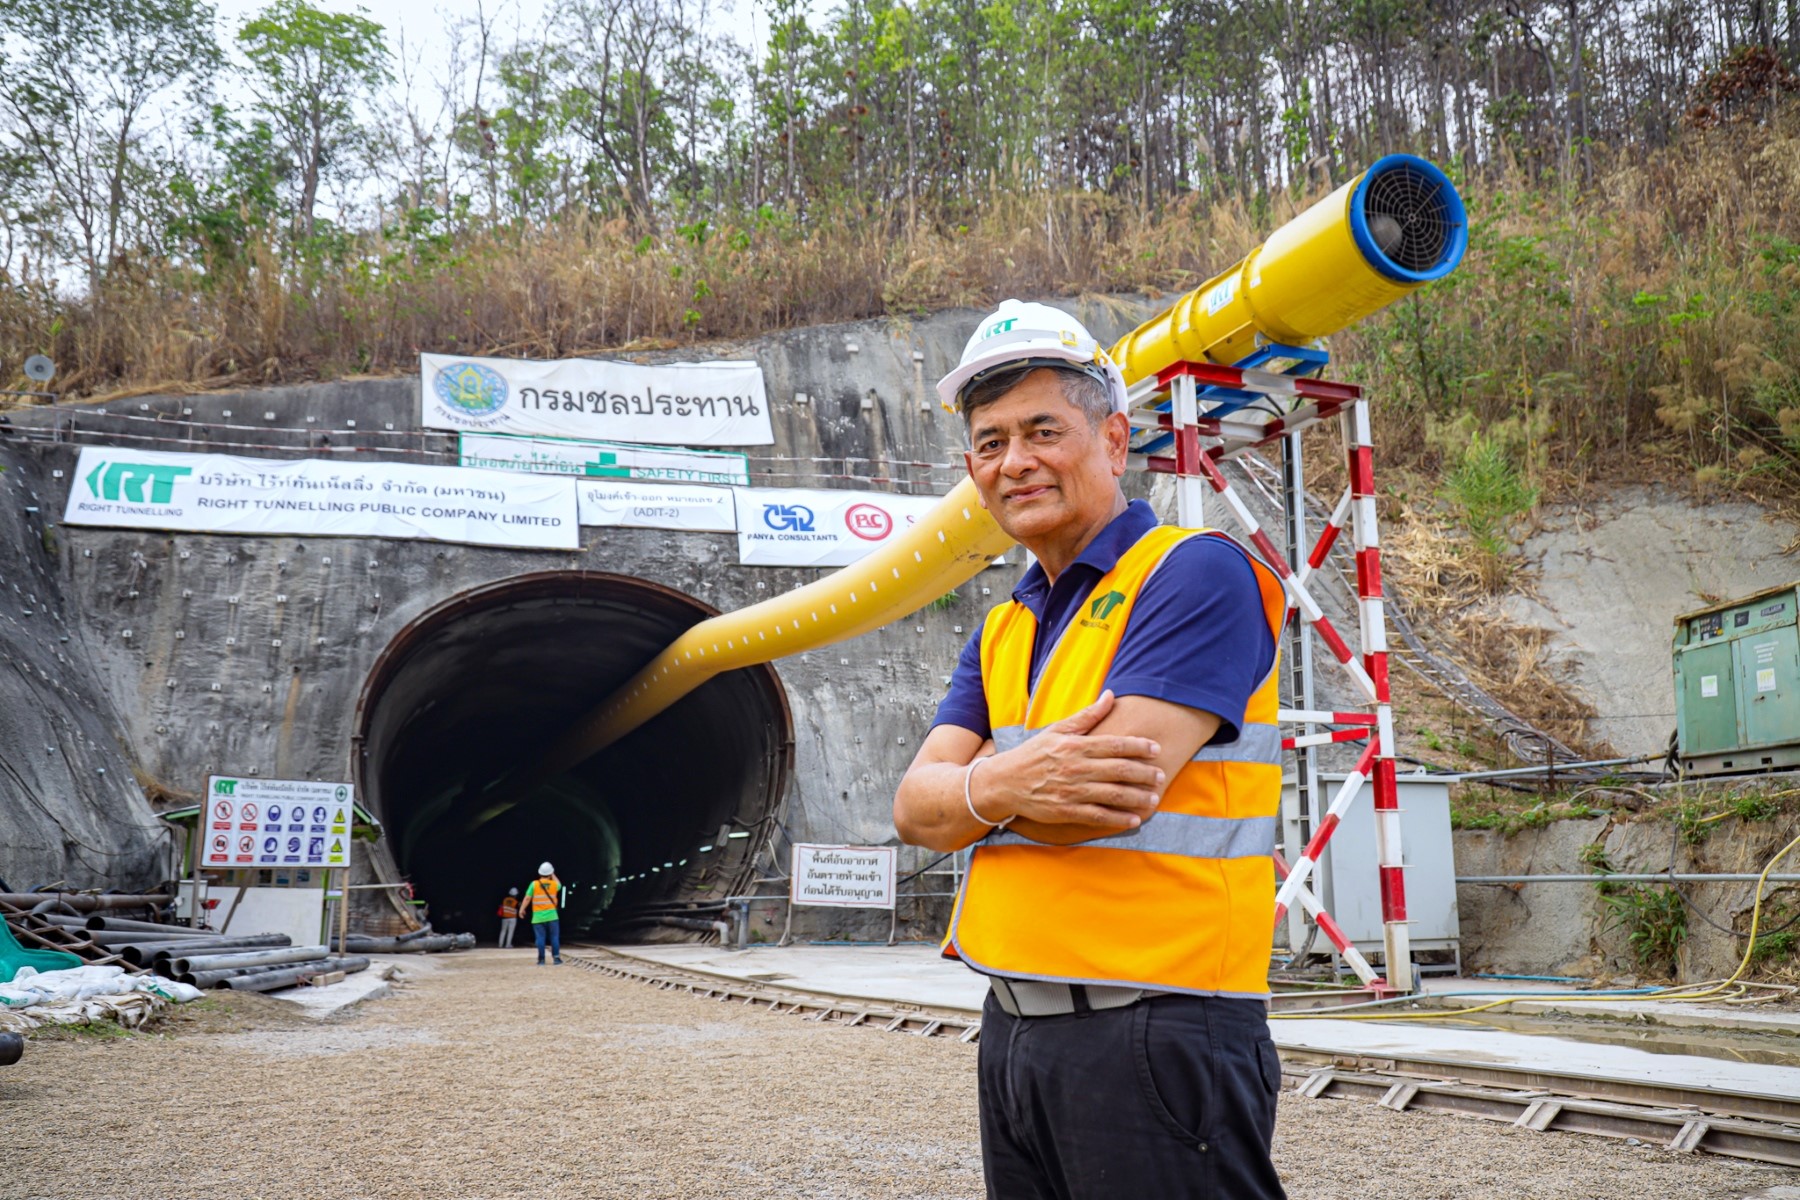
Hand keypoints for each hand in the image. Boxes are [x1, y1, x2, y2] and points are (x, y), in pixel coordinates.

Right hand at [974, 691, 1164, 831]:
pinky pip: (1098, 816)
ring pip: (1112, 794)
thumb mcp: (1057, 730)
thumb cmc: (1033, 754)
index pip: (1114, 744)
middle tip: (1162, 775)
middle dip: (1144, 773)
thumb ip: (1087, 716)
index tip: (1156, 749)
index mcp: (1075, 746)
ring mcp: (1071, 791)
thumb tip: (1111, 696)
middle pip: (1118, 770)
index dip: (1138, 746)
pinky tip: (1134, 819)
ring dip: (1136, 796)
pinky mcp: (1066, 811)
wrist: (1004, 783)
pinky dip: (1118, 819)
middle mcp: (1075, 768)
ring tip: (1154, 797)